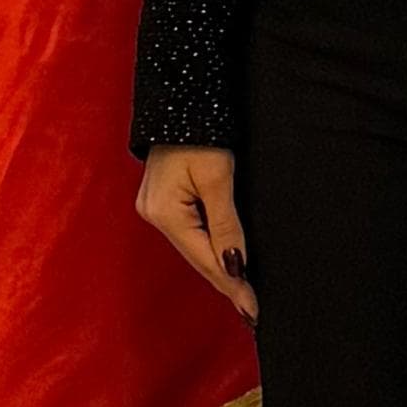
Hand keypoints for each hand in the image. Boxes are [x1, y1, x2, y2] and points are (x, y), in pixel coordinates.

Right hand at [135, 145, 254, 316]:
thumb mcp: (219, 179)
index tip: (253, 311)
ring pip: (193, 247)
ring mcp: (154, 207)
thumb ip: (227, 227)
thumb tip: (236, 268)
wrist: (182, 95)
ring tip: (244, 295)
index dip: (233, 285)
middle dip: (227, 282)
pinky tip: (226, 263)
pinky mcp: (162, 200)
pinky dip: (209, 248)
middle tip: (252, 311)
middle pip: (197, 257)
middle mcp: (153, 214)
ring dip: (219, 267)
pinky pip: (190, 233)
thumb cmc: (202, 131)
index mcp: (165, 212)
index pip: (206, 259)